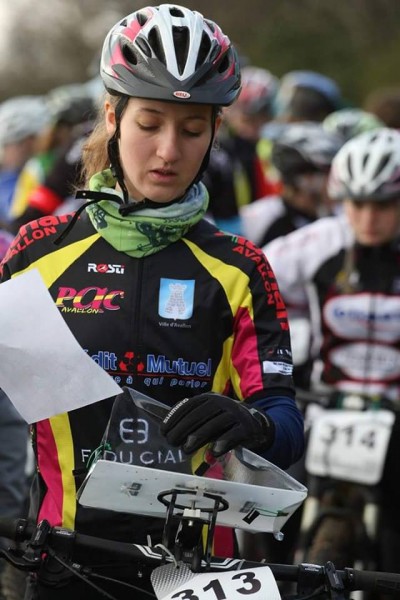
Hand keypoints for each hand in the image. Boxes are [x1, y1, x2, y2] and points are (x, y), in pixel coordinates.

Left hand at [160, 393, 274, 456]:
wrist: (255, 425)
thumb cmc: (224, 423)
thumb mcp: (208, 418)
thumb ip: (193, 422)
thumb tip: (167, 430)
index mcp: (210, 398)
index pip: (189, 406)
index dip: (174, 418)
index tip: (163, 431)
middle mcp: (222, 403)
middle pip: (199, 415)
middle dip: (183, 428)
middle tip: (172, 442)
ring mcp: (235, 414)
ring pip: (214, 424)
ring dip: (198, 437)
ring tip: (186, 449)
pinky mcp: (247, 427)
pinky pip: (233, 434)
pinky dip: (223, 442)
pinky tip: (213, 452)